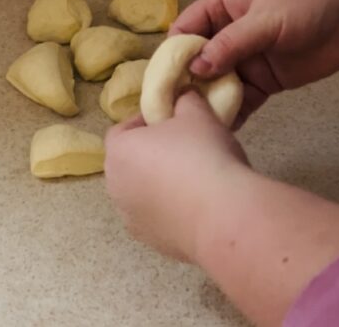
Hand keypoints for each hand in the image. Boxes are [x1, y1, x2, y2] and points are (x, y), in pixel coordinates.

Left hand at [104, 90, 248, 261]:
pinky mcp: (151, 243)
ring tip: (195, 179)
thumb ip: (185, 100)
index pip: (123, 129)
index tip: (173, 121)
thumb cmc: (203, 155)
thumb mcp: (197, 113)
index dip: (147, 122)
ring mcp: (131, 218)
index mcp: (118, 152)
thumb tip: (183, 96)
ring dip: (160, 185)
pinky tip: (198, 207)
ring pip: (142, 193)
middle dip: (152, 154)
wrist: (224, 216)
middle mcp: (115, 187)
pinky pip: (158, 219)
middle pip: (130, 163)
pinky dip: (171, 212)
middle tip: (186, 148)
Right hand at [170, 0, 338, 126]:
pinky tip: (220, 130)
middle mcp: (228, 33)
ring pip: (217, 83)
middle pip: (196, 61)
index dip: (173, 53)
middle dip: (186, 84)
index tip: (165, 80)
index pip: (185, 29)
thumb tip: (196, 68)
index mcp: (222, 6)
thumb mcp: (266, 18)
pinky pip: (241, 99)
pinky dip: (231, 113)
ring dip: (207, 101)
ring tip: (195, 126)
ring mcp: (246, 58)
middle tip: (175, 112)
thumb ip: (231, 43)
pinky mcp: (264, 80)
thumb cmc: (310, 1)